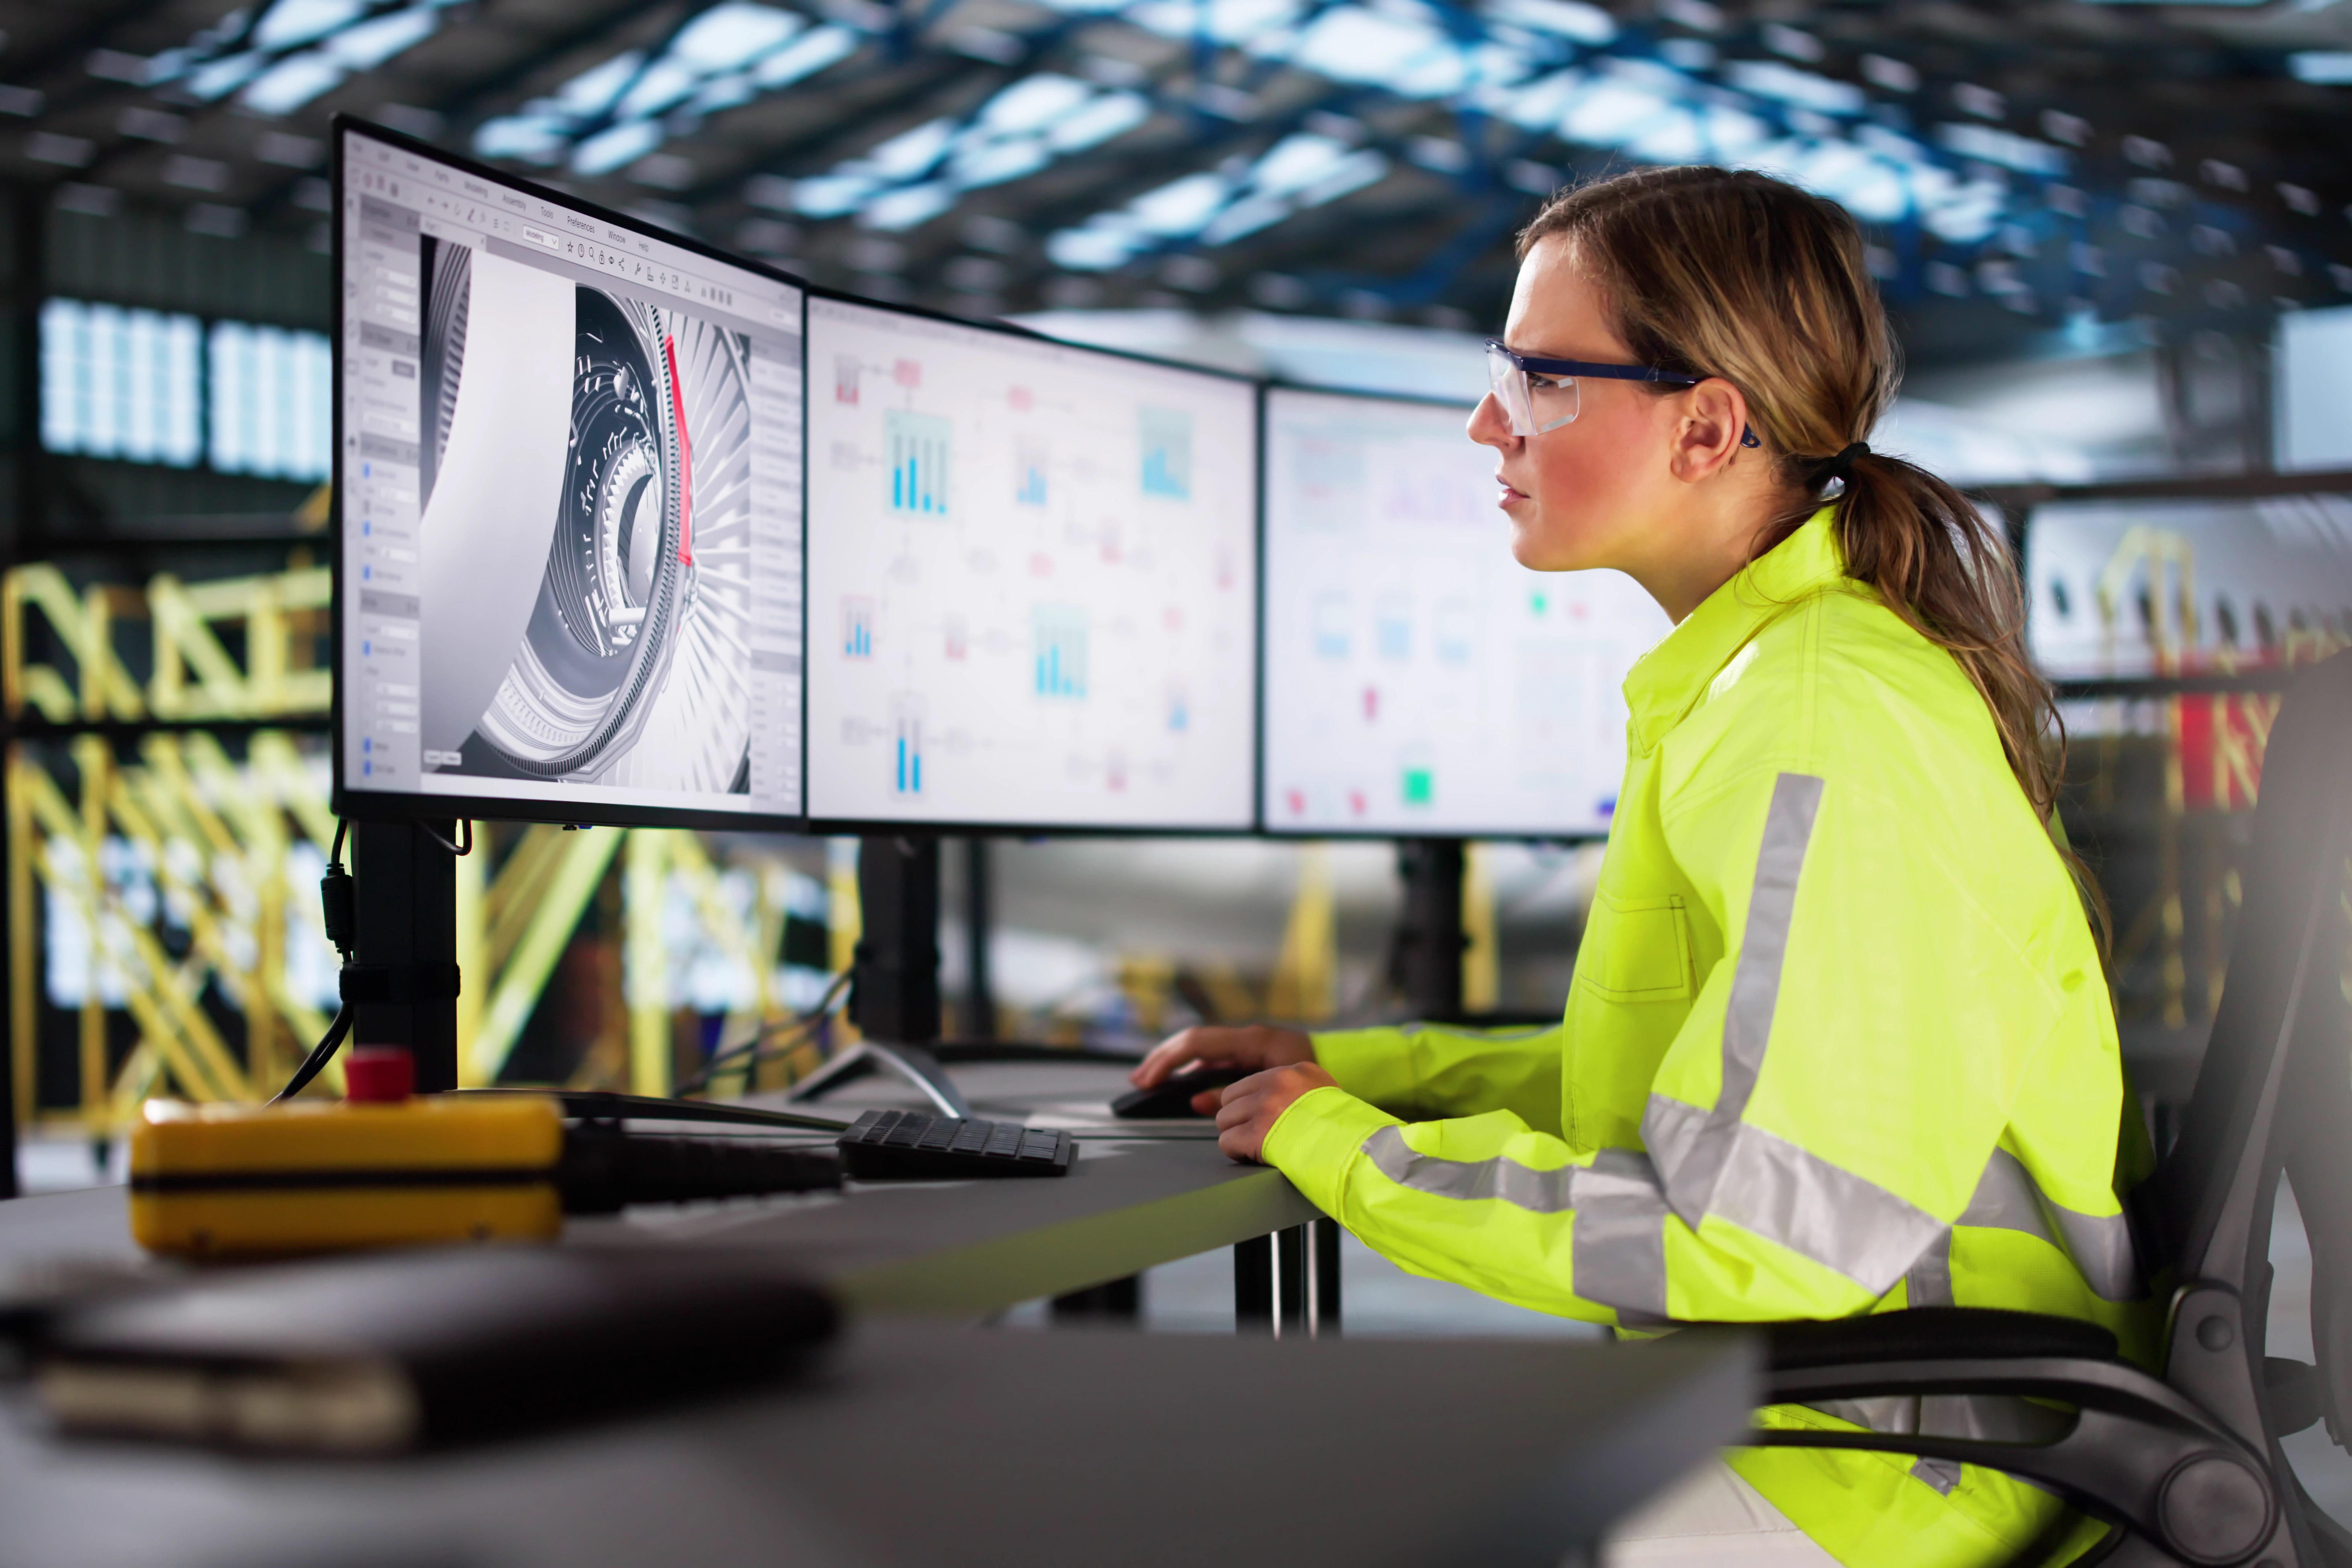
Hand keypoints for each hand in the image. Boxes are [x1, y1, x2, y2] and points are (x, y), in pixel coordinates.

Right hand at [1130, 1024, 1316, 1117]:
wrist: (1345, 1064)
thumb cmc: (1317, 1075)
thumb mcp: (1276, 1087)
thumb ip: (1236, 1095)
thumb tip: (1197, 1100)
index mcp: (1251, 1039)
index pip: (1197, 1043)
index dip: (1168, 1060)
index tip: (1149, 1080)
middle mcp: (1245, 1037)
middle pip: (1192, 1042)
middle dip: (1162, 1059)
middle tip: (1139, 1080)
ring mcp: (1247, 1045)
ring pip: (1201, 1050)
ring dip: (1174, 1063)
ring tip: (1150, 1081)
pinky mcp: (1251, 1055)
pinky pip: (1214, 1059)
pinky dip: (1194, 1069)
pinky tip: (1183, 1085)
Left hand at [1215, 1063, 1337, 1162]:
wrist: (1355, 1150)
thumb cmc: (1344, 1130)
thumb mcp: (1326, 1092)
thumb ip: (1299, 1089)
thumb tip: (1277, 1101)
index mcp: (1293, 1072)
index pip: (1250, 1082)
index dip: (1250, 1104)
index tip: (1260, 1119)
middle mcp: (1275, 1084)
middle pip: (1230, 1098)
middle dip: (1238, 1119)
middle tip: (1254, 1135)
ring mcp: (1264, 1108)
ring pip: (1225, 1119)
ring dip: (1236, 1136)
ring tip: (1254, 1147)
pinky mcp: (1256, 1134)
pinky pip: (1227, 1141)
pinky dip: (1236, 1152)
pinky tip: (1252, 1157)